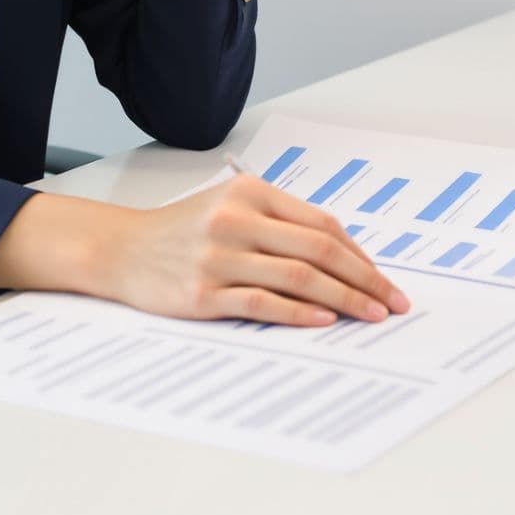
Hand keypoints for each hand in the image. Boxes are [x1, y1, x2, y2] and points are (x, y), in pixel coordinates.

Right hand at [105, 172, 412, 327]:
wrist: (122, 250)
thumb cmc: (183, 232)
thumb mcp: (230, 208)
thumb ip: (280, 224)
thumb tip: (345, 259)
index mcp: (249, 193)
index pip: (322, 224)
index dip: (361, 255)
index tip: (384, 280)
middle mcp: (235, 220)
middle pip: (319, 250)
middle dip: (365, 280)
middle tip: (392, 303)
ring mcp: (218, 257)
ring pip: (298, 278)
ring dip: (343, 300)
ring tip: (370, 316)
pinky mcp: (203, 293)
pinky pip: (262, 303)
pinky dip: (298, 313)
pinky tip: (323, 321)